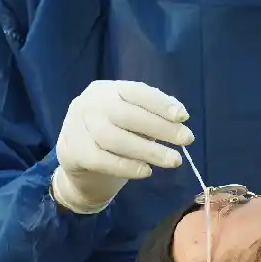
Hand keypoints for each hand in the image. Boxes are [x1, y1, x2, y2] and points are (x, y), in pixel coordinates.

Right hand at [52, 80, 193, 213]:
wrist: (77, 163)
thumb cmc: (113, 136)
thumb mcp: (131, 120)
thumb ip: (151, 115)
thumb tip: (179, 116)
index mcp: (107, 90)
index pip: (135, 92)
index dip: (160, 103)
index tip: (184, 116)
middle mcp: (89, 104)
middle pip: (127, 115)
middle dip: (160, 127)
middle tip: (187, 139)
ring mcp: (77, 127)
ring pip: (115, 138)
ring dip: (148, 150)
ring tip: (173, 160)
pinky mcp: (73, 152)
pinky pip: (102, 160)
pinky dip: (127, 166)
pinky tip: (146, 171)